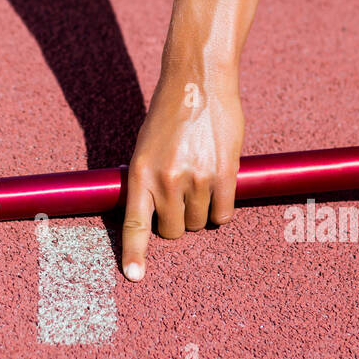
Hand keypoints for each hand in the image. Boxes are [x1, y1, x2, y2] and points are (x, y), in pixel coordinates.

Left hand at [121, 69, 243, 280]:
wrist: (197, 82)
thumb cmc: (169, 114)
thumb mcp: (146, 147)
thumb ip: (149, 180)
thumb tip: (156, 213)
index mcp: (140, 174)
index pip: (135, 224)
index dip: (135, 254)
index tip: (134, 276)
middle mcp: (166, 181)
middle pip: (173, 231)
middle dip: (177, 222)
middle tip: (182, 199)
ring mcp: (196, 179)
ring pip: (198, 223)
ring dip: (200, 212)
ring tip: (200, 181)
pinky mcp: (224, 174)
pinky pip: (223, 214)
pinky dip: (221, 209)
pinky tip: (219, 187)